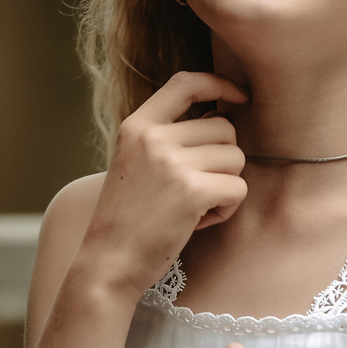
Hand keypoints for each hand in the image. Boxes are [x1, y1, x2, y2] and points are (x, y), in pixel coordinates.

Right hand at [74, 71, 248, 298]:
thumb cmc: (127, 220)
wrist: (107, 264)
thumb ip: (168, 138)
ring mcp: (172, 163)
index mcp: (136, 126)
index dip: (219, 84)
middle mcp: (153, 137)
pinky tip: (197, 222)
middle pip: (224, 128)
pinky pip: (238, 188)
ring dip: (224, 187)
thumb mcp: (135, 164)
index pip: (185, 83)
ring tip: (192, 208)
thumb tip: (220, 117)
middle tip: (195, 191)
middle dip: (222, 160)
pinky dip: (226, 210)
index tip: (238, 96)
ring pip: (236, 158)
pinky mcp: (192, 191)